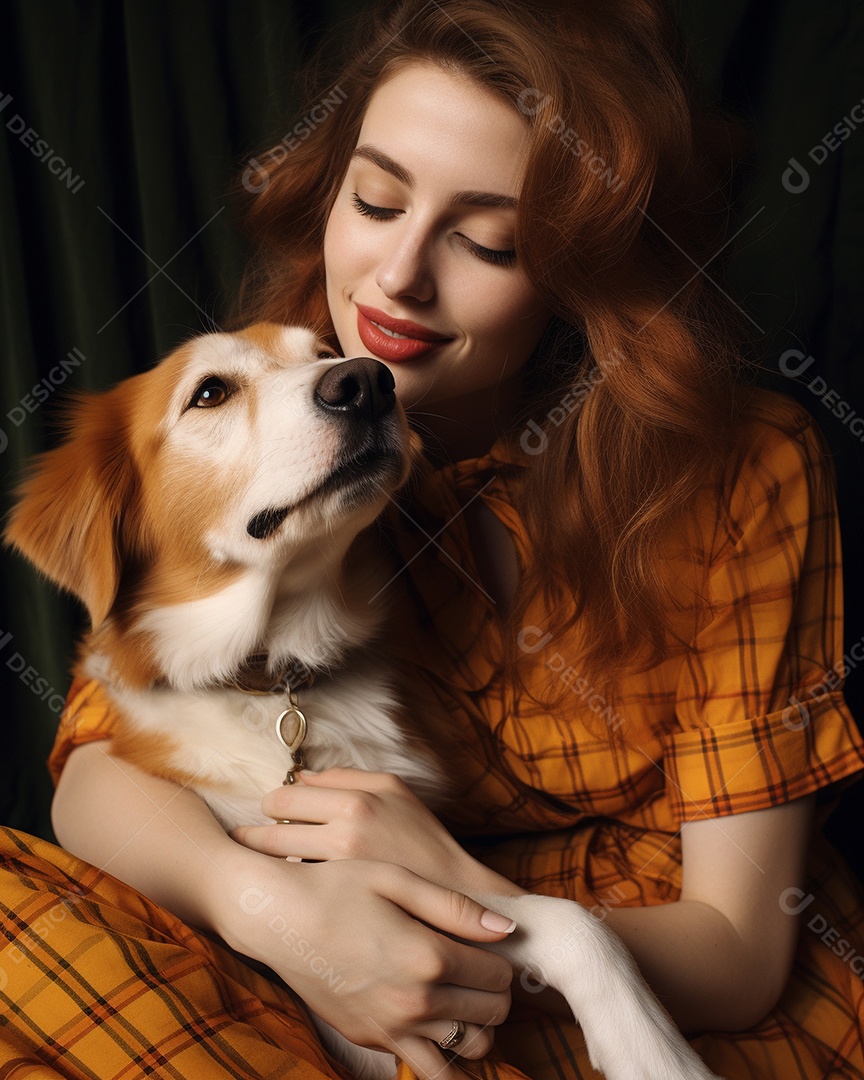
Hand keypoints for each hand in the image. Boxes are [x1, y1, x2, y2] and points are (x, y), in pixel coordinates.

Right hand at [215, 847, 514, 1076]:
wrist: (278, 918)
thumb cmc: (337, 887)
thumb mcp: (397, 880)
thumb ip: (456, 907)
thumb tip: (508, 929)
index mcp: (428, 956)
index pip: (498, 975)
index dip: (502, 959)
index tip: (490, 944)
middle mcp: (415, 1002)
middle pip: (491, 1014)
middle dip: (496, 993)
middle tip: (480, 967)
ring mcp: (391, 1027)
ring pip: (466, 1050)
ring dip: (477, 1027)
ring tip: (464, 997)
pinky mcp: (370, 1040)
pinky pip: (425, 1068)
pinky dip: (443, 1056)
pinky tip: (437, 1025)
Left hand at [232, 768, 512, 895]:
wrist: (453, 896)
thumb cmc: (422, 840)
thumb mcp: (394, 790)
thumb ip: (345, 777)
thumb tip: (300, 778)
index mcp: (356, 801)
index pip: (284, 796)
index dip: (273, 805)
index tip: (273, 812)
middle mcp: (343, 834)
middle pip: (268, 829)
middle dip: (256, 833)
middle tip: (254, 839)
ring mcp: (337, 873)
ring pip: (274, 860)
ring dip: (266, 860)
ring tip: (266, 865)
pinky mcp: (336, 902)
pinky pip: (292, 886)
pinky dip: (284, 884)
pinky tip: (288, 888)